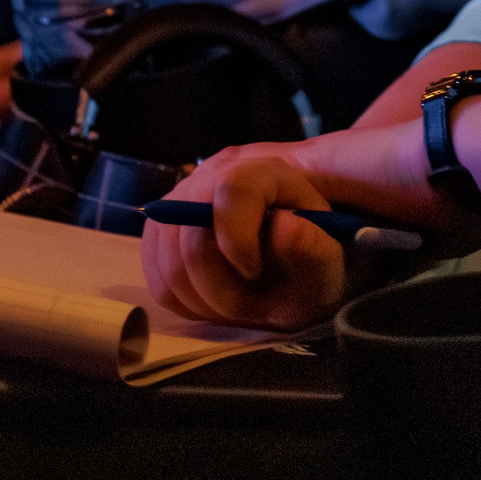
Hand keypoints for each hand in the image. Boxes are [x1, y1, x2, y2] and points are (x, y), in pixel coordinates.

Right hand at [140, 150, 350, 331]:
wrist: (289, 255)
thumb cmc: (309, 254)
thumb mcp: (325, 256)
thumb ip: (312, 244)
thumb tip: (283, 226)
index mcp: (264, 172)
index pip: (232, 191)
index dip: (237, 239)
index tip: (256, 272)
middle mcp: (213, 175)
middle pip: (188, 234)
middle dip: (218, 286)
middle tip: (250, 307)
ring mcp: (180, 201)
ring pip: (167, 260)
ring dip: (200, 298)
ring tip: (235, 306)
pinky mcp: (160, 231)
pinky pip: (155, 275)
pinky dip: (182, 300)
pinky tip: (212, 302)